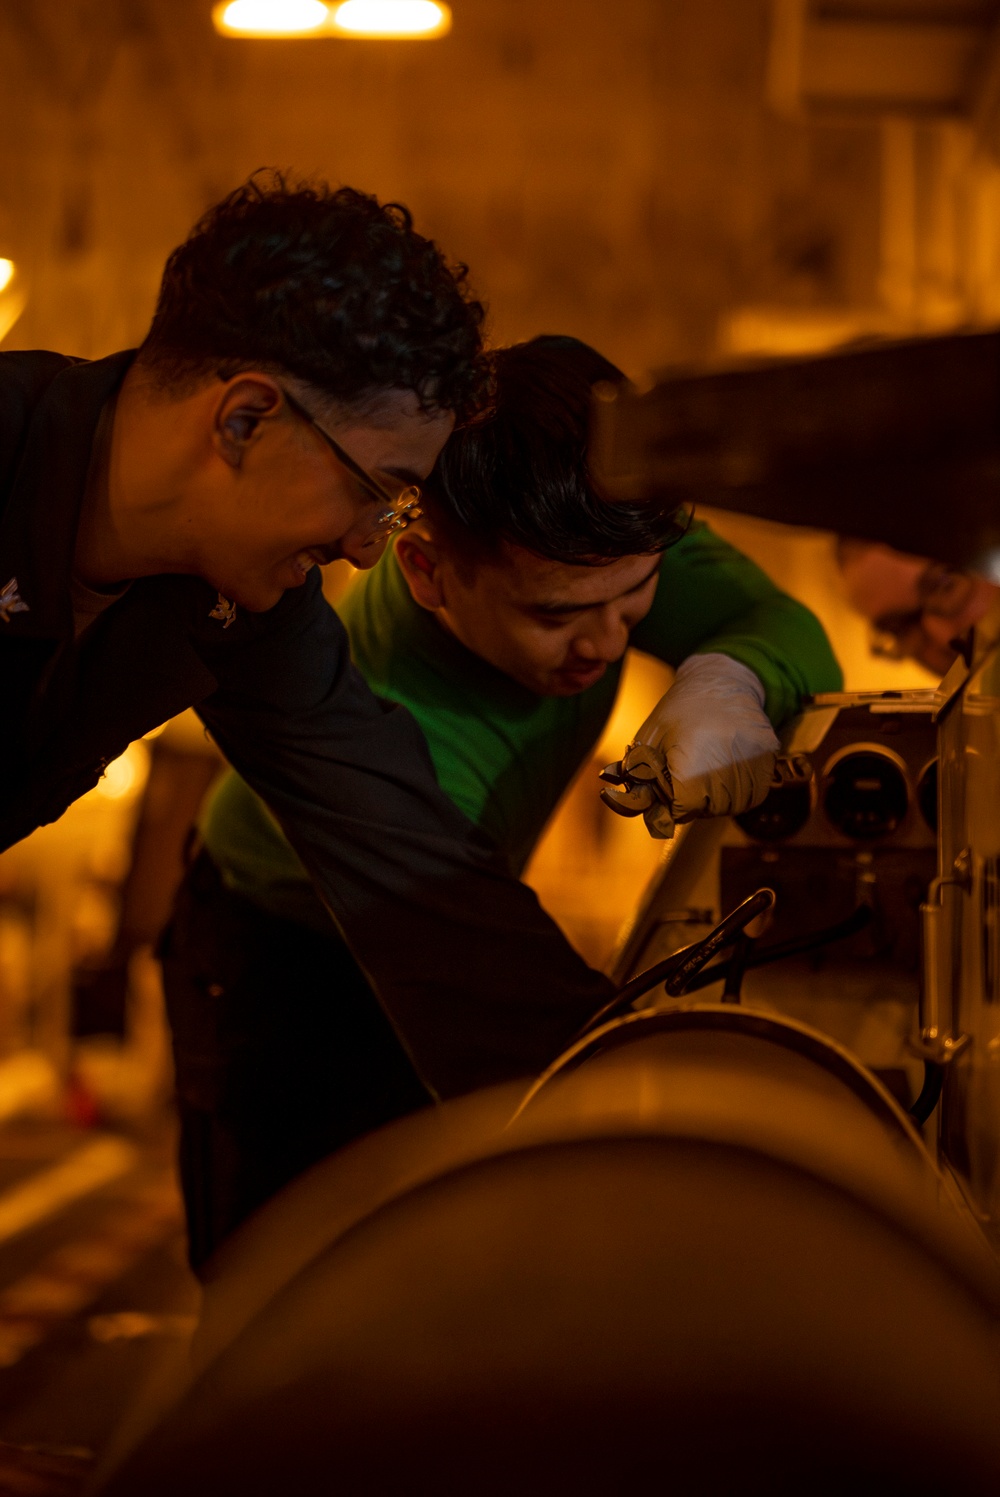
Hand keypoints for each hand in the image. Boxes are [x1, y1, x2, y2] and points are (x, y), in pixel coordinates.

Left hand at [626, 654, 778, 838]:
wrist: (721, 682)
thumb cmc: (679, 711)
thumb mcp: (649, 741)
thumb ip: (637, 777)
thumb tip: (621, 803)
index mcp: (693, 764)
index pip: (680, 810)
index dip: (669, 800)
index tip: (667, 780)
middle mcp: (728, 768)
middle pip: (706, 810)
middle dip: (691, 800)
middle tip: (686, 771)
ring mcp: (753, 764)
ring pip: (731, 807)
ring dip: (716, 799)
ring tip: (706, 768)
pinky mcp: (769, 760)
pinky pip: (753, 795)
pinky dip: (738, 792)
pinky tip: (726, 771)